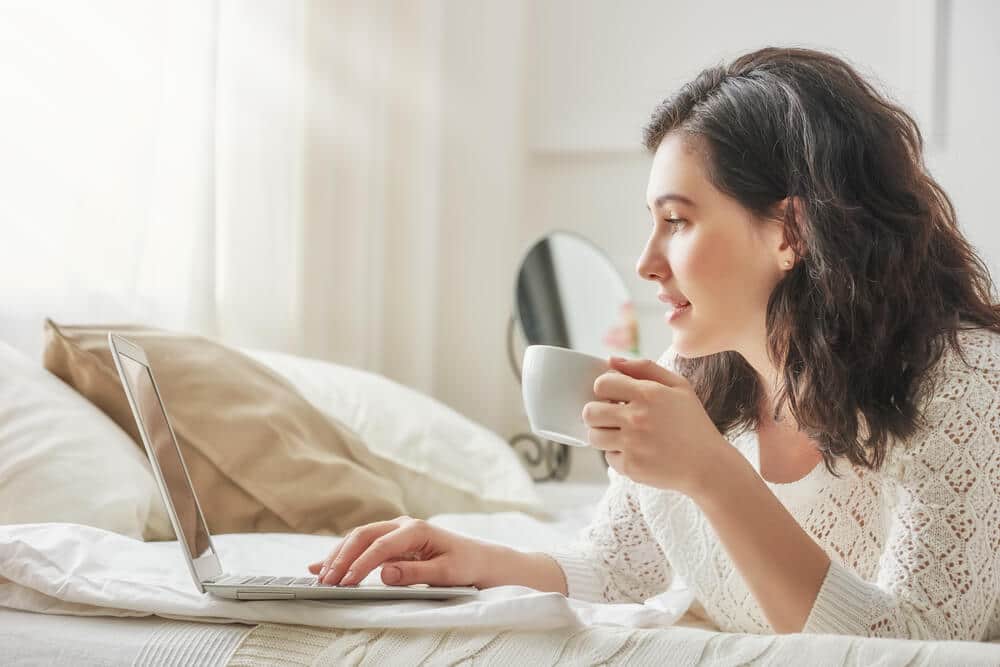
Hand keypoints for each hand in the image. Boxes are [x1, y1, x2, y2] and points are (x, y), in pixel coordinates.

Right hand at [307, 516, 491, 587]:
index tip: (345, 582)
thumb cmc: (466, 565)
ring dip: (338, 555)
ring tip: (319, 574)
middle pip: (363, 536)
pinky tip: (325, 564)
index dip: (361, 565)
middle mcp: (403, 525)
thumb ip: (415, 573)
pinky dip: (344, 555)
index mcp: (417, 530)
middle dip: (342, 558)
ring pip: (359, 538)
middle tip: (326, 580)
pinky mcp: (392, 542)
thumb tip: (384, 572)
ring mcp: (396, 531)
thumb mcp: (446, 573)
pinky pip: (363, 546)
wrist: (480, 559)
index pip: (381, 546)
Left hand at [582, 356, 728, 496]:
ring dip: (603, 434)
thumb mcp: (679, 386)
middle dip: (597, 413)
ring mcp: (632, 444)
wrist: (708, 465)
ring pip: (593, 436)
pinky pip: (608, 457)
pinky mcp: (631, 467)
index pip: (601, 384)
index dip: (604, 389)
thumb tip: (611, 360)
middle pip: (590, 412)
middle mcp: (636, 418)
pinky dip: (618, 455)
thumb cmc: (692, 423)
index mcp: (647, 394)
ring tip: (621, 434)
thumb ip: (644, 368)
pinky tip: (636, 451)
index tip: (614, 397)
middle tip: (612, 417)